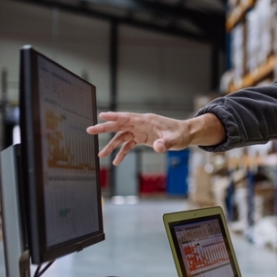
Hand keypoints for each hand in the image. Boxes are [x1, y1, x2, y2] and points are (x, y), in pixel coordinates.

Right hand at [86, 112, 225, 163]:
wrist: (186, 134)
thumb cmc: (181, 134)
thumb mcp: (175, 140)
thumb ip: (166, 144)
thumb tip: (158, 148)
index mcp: (147, 120)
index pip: (127, 117)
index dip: (114, 116)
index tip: (101, 115)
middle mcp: (141, 124)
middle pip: (119, 125)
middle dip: (104, 128)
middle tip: (90, 130)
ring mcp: (141, 131)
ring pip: (122, 137)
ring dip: (111, 145)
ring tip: (101, 155)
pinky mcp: (143, 138)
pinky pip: (129, 145)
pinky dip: (122, 152)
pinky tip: (116, 162)